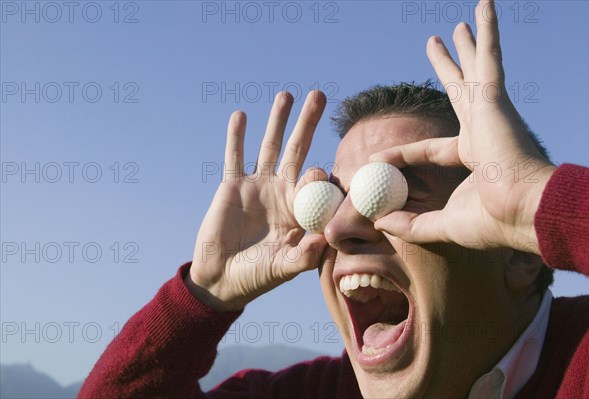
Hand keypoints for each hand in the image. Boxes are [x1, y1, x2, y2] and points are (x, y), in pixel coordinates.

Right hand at [186, 91, 328, 310]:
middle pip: (297, 150)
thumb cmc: (257, 276)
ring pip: (270, 146)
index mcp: (301, 210)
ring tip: (286, 94)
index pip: (317, 185)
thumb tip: (326, 238)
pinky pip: (235, 156)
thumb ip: (304, 256)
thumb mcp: (283, 269)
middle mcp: (282, 192)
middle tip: (319, 95)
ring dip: (277, 121)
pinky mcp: (233, 185)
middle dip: (307, 123)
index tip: (320, 174)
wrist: (222, 277)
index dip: (320, 177)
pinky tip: (241, 116)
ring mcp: (258, 186)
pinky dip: (236, 137)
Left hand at [371, 0, 555, 252]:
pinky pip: (489, 55)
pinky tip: (483, 4)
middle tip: (438, 49)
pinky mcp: (495, 97)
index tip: (377, 158)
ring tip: (457, 25)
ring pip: (475, 69)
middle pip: (459, 93)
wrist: (523, 210)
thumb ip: (412, 224)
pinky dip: (488, 30)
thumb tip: (380, 222)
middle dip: (448, 71)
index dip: (401, 154)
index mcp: (473, 157)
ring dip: (467, 46)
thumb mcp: (442, 224)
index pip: (429, 150)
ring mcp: (490, 111)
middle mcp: (482, 130)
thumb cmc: (492, 221)